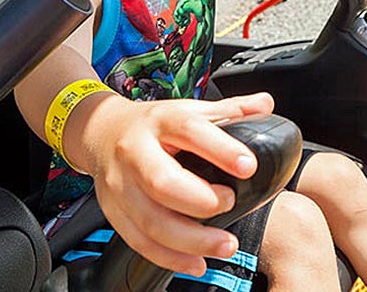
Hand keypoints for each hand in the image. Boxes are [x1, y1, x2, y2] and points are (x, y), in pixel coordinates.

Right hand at [84, 92, 274, 275]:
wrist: (101, 132)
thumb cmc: (153, 125)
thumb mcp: (188, 109)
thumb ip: (229, 110)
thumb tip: (265, 105)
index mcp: (161, 121)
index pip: (189, 130)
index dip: (220, 149)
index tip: (248, 166)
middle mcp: (135, 152)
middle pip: (161, 181)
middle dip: (200, 201)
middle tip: (230, 203)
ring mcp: (121, 185)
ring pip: (150, 221)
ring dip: (190, 240)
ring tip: (224, 244)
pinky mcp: (114, 212)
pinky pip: (139, 243)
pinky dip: (170, 258)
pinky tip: (197, 262)